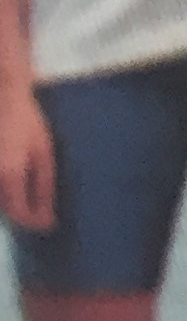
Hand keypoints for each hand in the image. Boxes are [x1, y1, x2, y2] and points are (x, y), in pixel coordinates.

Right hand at [0, 77, 52, 233]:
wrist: (4, 97)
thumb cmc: (27, 122)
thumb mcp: (43, 153)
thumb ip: (44, 187)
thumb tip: (46, 217)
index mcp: (10, 175)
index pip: (18, 214)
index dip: (33, 222)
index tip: (47, 223)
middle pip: (5, 209)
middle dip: (22, 214)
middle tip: (41, 211)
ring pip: (0, 200)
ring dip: (12, 202)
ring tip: (30, 195)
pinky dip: (6, 191)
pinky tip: (17, 182)